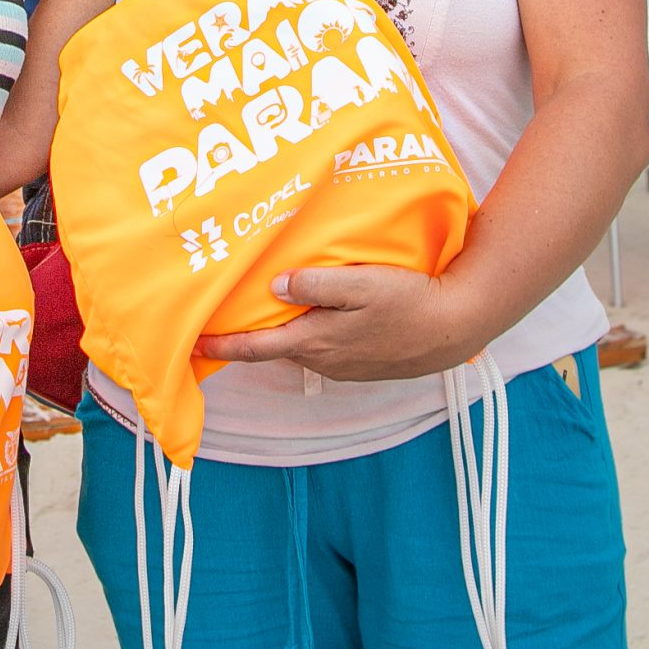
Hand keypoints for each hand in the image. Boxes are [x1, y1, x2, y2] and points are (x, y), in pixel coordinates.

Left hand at [194, 264, 491, 380]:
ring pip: (301, 346)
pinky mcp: (364, 362)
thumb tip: (274, 287)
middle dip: (249, 337)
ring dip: (283, 332)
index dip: (222, 347)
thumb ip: (315, 285)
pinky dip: (311, 332)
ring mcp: (345, 365)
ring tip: (268, 310)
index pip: (256, 347)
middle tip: (224, 317)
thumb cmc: (409, 301)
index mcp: (316, 342)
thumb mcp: (361, 284)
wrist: (456, 327)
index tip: (191, 345)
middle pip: (275, 347)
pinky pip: (325, 347)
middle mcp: (324, 360)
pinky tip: (317, 314)